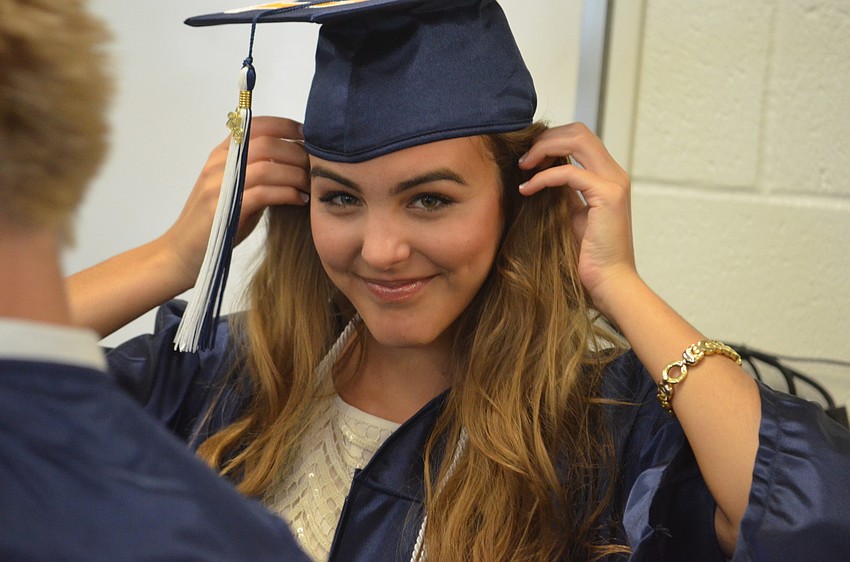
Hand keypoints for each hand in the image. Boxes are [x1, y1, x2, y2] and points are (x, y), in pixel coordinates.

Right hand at [162, 116, 308, 286]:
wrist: (183, 252)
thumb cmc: (217, 223)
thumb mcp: (237, 190)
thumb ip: (259, 172)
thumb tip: (297, 160)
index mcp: (221, 155)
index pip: (255, 126)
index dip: (285, 126)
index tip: (308, 135)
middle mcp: (218, 165)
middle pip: (266, 145)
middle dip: (297, 154)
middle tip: (317, 167)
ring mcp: (218, 187)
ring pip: (266, 168)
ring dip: (296, 175)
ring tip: (311, 186)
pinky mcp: (224, 210)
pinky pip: (263, 193)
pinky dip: (287, 194)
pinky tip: (300, 200)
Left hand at [517, 123, 636, 315]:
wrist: (609, 283)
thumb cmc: (589, 256)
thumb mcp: (572, 215)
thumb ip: (563, 192)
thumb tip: (541, 174)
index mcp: (608, 177)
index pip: (580, 137)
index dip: (551, 140)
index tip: (528, 159)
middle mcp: (615, 174)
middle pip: (578, 130)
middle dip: (545, 139)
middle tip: (523, 159)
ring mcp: (614, 183)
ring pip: (576, 140)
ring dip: (543, 149)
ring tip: (523, 167)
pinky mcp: (607, 196)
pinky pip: (568, 172)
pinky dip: (543, 177)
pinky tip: (526, 189)